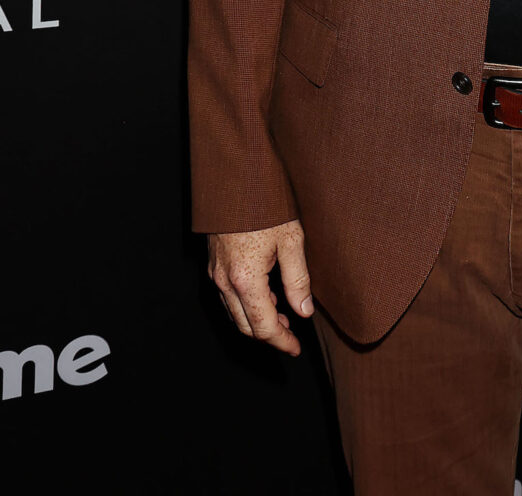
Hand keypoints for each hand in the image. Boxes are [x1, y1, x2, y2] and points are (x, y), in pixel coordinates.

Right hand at [207, 218, 313, 355]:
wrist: (234, 178)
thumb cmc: (265, 205)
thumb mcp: (291, 240)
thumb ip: (298, 280)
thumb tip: (304, 312)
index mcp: (245, 280)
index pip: (263, 327)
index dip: (281, 342)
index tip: (296, 349)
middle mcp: (225, 281)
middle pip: (246, 326)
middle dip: (269, 335)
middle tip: (292, 336)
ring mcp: (215, 273)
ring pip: (234, 313)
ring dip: (257, 321)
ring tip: (283, 317)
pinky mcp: (213, 264)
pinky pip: (227, 297)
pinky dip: (246, 305)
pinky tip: (264, 296)